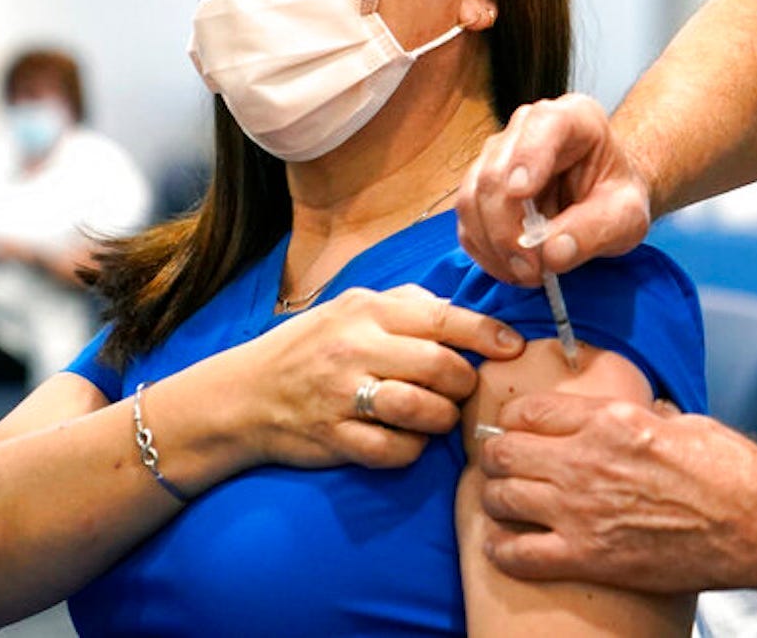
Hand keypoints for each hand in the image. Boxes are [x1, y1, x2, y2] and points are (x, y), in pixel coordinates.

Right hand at [244, 283, 523, 470]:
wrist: (244, 393)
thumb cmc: (311, 346)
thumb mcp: (352, 307)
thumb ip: (405, 304)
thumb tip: (458, 308)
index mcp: (367, 311)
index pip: (442, 318)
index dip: (486, 334)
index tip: (512, 347)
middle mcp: (355, 348)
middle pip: (439, 368)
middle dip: (464, 383)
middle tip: (463, 389)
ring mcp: (342, 395)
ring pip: (421, 411)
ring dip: (442, 419)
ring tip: (439, 416)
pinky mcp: (333, 438)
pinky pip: (393, 451)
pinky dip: (411, 450)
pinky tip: (408, 440)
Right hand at [457, 94, 653, 284]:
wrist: (603, 201)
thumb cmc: (616, 198)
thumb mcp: (627, 217)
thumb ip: (596, 230)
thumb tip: (552, 253)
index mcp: (574, 118)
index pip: (544, 125)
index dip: (527, 157)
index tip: (521, 193)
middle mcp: (527, 128)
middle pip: (495, 172)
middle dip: (507, 228)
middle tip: (532, 269)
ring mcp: (498, 155)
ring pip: (472, 198)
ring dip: (494, 245)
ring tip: (527, 273)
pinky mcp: (480, 188)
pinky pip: (467, 221)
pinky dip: (485, 251)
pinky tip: (512, 267)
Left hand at [474, 391, 756, 592]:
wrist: (754, 523)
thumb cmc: (729, 471)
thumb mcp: (681, 421)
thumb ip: (645, 417)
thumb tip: (642, 413)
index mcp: (609, 421)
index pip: (531, 411)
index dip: (515, 420)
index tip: (515, 428)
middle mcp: (585, 460)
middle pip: (504, 452)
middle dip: (495, 457)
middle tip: (499, 465)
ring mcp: (581, 511)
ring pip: (501, 498)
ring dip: (495, 499)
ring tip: (502, 503)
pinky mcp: (587, 557)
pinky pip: (518, 554)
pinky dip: (504, 550)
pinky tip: (506, 546)